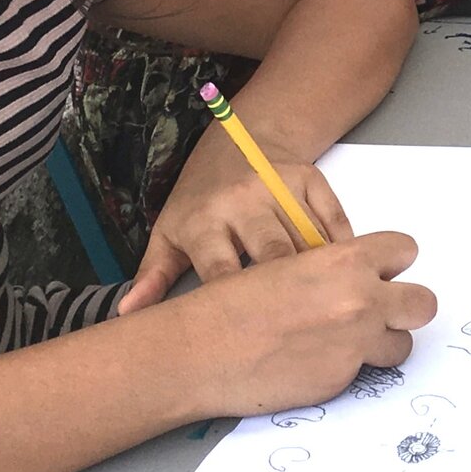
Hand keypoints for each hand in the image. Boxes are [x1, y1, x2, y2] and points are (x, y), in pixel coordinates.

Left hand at [121, 145, 355, 314]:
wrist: (240, 139)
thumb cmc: (201, 198)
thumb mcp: (169, 232)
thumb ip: (154, 275)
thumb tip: (128, 315)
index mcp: (204, 220)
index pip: (222, 270)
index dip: (237, 303)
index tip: (249, 333)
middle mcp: (243, 200)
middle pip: (275, 254)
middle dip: (289, 290)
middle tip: (300, 324)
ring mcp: (281, 186)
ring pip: (310, 242)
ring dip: (320, 275)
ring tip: (325, 306)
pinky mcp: (312, 179)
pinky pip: (334, 223)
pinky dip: (341, 251)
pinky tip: (339, 274)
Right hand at [176, 232, 438, 418]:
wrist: (198, 351)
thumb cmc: (231, 303)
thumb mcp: (289, 265)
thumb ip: (334, 269)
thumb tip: (360, 277)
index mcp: (346, 261)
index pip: (405, 250)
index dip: (392, 262)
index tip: (381, 272)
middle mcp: (360, 301)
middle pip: (424, 302)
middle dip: (407, 306)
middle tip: (381, 311)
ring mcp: (354, 345)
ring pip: (402, 344)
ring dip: (381, 342)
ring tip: (345, 340)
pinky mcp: (341, 381)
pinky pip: (362, 371)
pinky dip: (345, 367)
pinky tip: (312, 361)